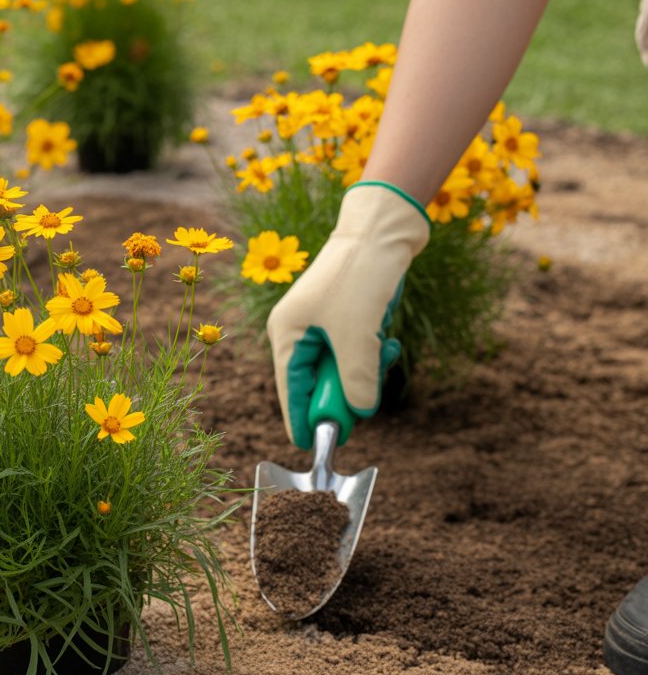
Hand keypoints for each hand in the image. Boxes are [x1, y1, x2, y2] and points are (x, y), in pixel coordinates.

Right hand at [266, 183, 429, 448]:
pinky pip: (358, 352)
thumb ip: (357, 380)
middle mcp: (299, 331)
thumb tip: (362, 412)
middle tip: (366, 401)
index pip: (290, 390)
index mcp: (286, 333)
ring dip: (367, 368)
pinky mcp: (347, 318)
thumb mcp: (358, 335)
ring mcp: (323, 325)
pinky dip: (374, 352)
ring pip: (343, 369)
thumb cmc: (361, 276)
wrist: (385, 227)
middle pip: (317, 383)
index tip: (313, 446)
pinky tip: (388, 339)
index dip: (303, 419)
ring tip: (384, 350)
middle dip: (345, 391)